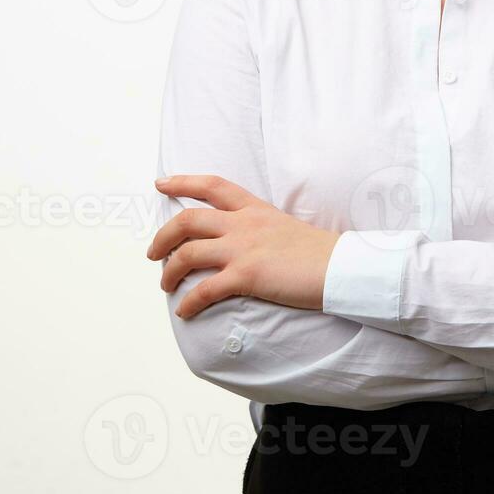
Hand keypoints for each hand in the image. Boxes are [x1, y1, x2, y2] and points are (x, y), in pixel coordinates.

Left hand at [147, 175, 341, 318]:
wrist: (340, 267)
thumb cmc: (318, 253)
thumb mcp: (285, 227)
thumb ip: (258, 229)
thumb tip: (237, 243)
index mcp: (254, 209)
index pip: (212, 185)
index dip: (183, 181)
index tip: (162, 183)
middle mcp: (244, 224)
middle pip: (187, 220)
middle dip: (162, 236)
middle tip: (153, 253)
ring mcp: (243, 248)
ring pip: (187, 254)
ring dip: (169, 272)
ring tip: (166, 285)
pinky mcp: (247, 275)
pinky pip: (204, 290)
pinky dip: (189, 303)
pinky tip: (186, 311)